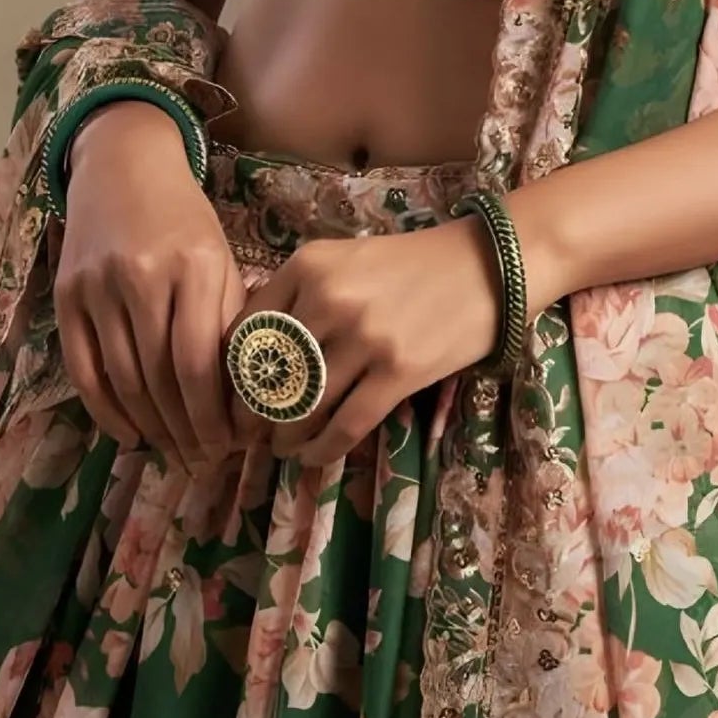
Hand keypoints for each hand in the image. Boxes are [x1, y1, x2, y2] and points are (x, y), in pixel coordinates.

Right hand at [52, 100, 246, 468]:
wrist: (124, 166)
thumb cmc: (185, 220)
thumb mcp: (222, 258)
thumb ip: (229, 322)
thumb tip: (242, 402)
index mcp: (195, 266)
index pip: (199, 362)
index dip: (211, 416)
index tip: (227, 447)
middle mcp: (143, 276)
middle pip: (159, 378)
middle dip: (184, 430)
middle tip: (203, 462)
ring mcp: (99, 286)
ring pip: (122, 380)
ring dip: (150, 427)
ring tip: (173, 453)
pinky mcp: (67, 295)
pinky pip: (83, 369)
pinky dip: (105, 411)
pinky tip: (130, 434)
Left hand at [226, 217, 511, 467]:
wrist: (485, 266)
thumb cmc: (411, 264)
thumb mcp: (344, 261)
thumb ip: (300, 295)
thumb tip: (253, 355)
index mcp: (308, 265)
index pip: (247, 330)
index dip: (233, 375)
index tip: (232, 398)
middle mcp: (329, 298)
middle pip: (271, 373)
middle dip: (255, 413)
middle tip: (251, 433)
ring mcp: (365, 337)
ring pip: (304, 405)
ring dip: (286, 436)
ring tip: (282, 446)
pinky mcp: (398, 373)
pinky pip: (345, 425)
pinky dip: (322, 449)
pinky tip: (313, 456)